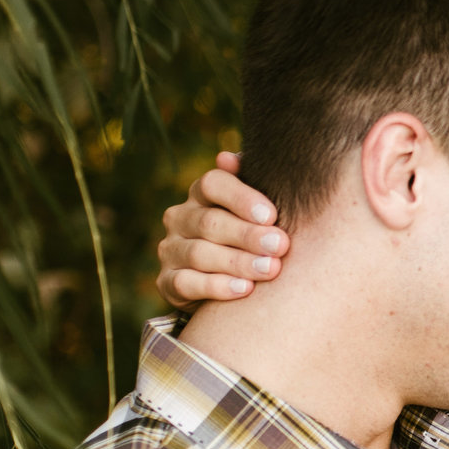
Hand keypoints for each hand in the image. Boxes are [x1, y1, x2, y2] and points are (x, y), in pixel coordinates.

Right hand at [155, 151, 288, 306]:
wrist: (228, 289)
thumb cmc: (251, 238)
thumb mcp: (258, 211)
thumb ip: (253, 183)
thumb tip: (228, 158)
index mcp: (201, 194)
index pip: (213, 184)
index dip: (241, 198)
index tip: (271, 215)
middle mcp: (180, 218)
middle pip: (211, 222)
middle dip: (248, 234)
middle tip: (280, 245)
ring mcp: (170, 250)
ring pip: (200, 253)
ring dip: (238, 262)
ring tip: (271, 269)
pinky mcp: (167, 282)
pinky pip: (187, 283)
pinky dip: (217, 287)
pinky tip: (245, 289)